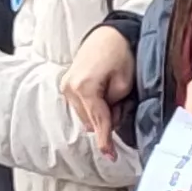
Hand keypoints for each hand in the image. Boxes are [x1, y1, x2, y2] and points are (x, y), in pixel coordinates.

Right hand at [61, 23, 135, 156]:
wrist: (108, 33)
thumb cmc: (120, 54)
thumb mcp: (125, 83)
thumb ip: (116, 107)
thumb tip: (107, 123)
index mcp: (85, 88)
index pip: (99, 122)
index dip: (106, 141)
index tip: (111, 156)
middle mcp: (70, 88)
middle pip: (92, 121)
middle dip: (108, 118)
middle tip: (122, 100)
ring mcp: (66, 86)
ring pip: (86, 116)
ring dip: (101, 112)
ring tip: (112, 91)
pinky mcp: (67, 84)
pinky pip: (82, 106)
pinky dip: (94, 104)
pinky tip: (103, 91)